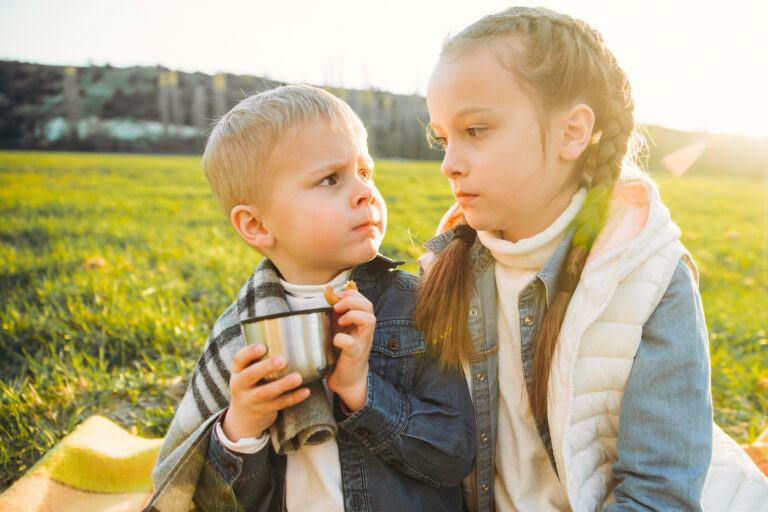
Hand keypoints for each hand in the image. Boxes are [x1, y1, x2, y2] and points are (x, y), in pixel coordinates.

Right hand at [222, 343, 309, 441]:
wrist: (243, 418)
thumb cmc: (252, 384)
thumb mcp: (248, 372)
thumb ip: (261, 359)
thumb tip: (290, 335)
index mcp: (237, 371)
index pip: (239, 359)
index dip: (249, 352)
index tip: (263, 346)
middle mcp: (240, 385)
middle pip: (250, 376)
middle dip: (265, 367)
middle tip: (282, 359)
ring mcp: (250, 400)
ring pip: (265, 393)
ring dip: (282, 384)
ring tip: (298, 377)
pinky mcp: (263, 411)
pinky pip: (279, 404)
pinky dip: (293, 398)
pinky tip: (306, 391)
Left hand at [326, 289, 374, 411]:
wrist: (349, 380)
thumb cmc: (343, 353)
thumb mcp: (341, 331)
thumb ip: (338, 315)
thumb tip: (328, 295)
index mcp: (361, 324)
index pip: (364, 301)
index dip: (352, 294)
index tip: (337, 296)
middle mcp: (365, 331)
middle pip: (369, 307)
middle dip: (352, 301)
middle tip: (336, 307)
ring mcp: (362, 343)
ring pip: (369, 320)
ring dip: (353, 315)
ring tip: (340, 320)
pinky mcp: (354, 356)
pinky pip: (351, 344)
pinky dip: (342, 339)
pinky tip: (335, 339)